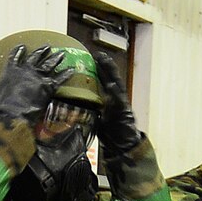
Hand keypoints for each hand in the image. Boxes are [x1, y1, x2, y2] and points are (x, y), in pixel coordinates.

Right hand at [0, 45, 65, 125]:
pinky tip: (72, 69)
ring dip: (56, 58)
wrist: (12, 117)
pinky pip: (60, 78)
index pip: (15, 57)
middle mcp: (25, 70)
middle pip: (35, 57)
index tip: (22, 47)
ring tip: (62, 54)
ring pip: (49, 64)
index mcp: (10, 72)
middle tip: (47, 47)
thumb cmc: (0, 109)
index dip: (18, 52)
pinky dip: (66, 74)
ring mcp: (37, 77)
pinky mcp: (48, 86)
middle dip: (42, 51)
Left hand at [90, 45, 141, 161]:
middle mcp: (117, 99)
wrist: (125, 146)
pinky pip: (119, 99)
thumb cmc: (111, 134)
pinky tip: (109, 83)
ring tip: (104, 60)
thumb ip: (91, 110)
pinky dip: (114, 91)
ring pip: (116, 84)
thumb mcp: (98, 119)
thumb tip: (77, 107)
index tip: (92, 59)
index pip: (103, 82)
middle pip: (110, 79)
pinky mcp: (124, 111)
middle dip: (104, 66)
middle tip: (98, 54)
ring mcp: (121, 104)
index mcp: (110, 100)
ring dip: (110, 72)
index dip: (99, 71)